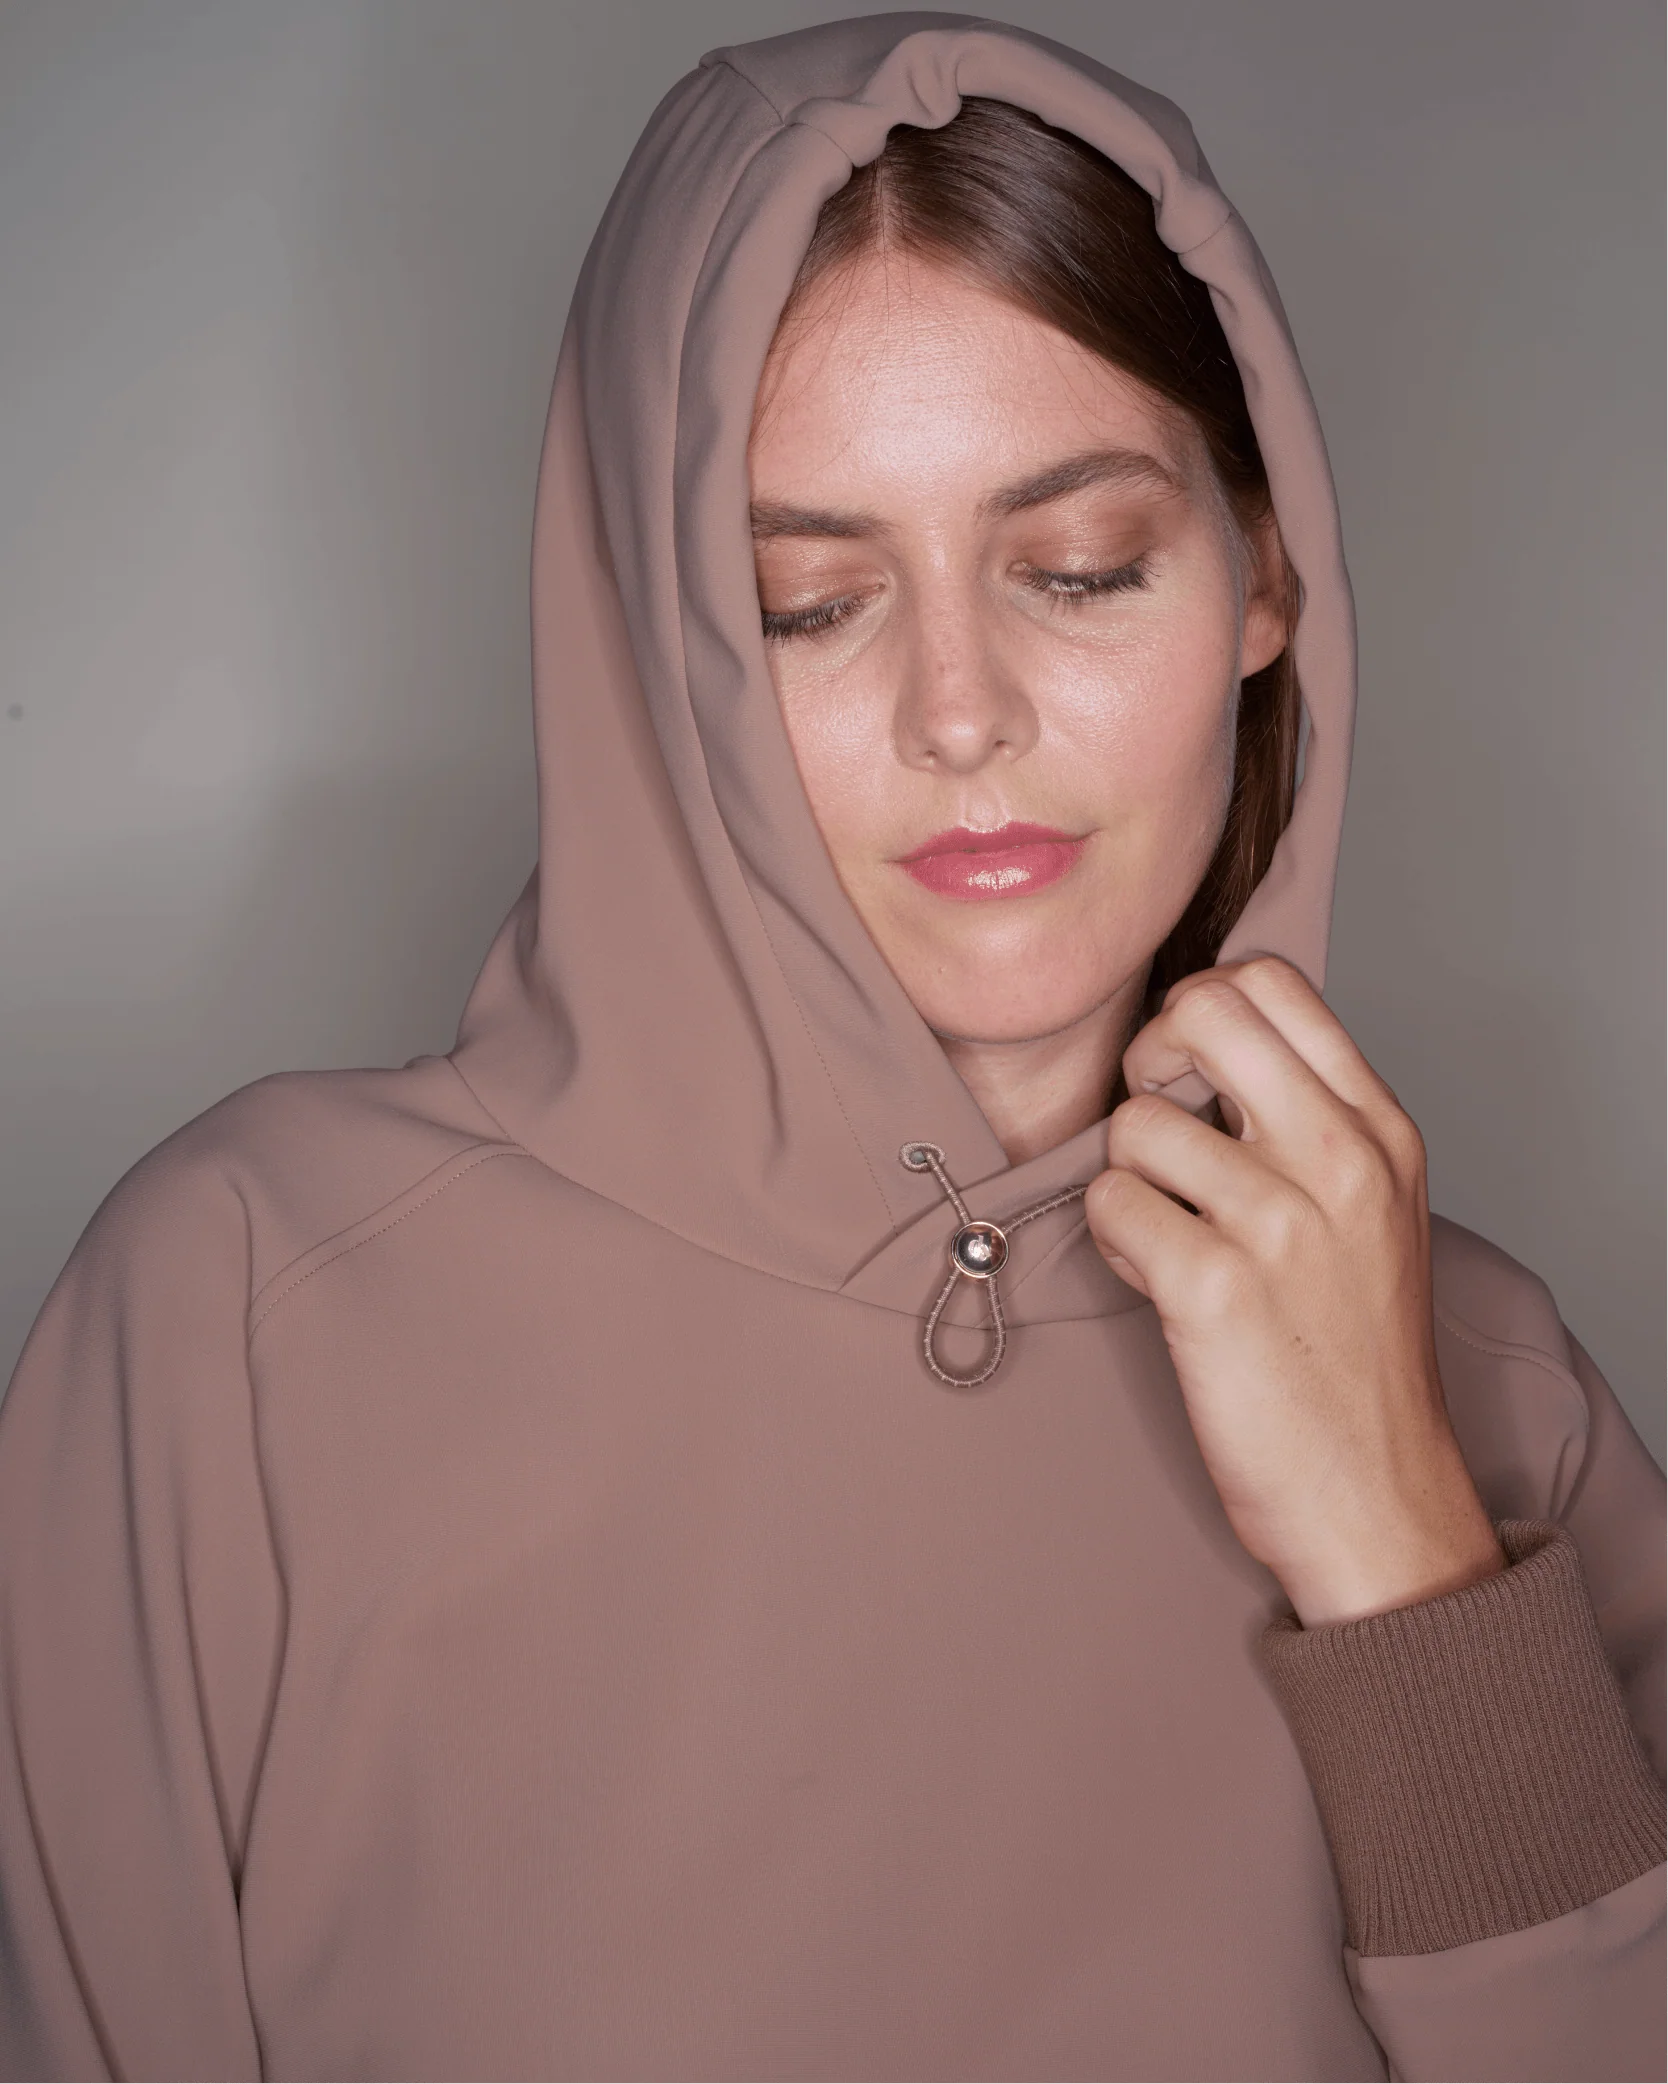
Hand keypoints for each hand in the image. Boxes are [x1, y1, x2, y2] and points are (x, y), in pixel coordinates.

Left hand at [1085, 955, 1505, 1626]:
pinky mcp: (1213, 1288)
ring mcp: (1278, 1221)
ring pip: (1135, 1124)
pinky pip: (1108, 1205)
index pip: (1270, 982)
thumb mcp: (1373, 1208)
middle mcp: (1338, 1158)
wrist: (1377, 1496)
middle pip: (1201, 1012)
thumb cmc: (1355, 1353)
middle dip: (1150, 1059)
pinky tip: (1162, 1285)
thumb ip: (1310, 1117)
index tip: (1193, 1074)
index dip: (1201, 1007)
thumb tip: (1205, 1038)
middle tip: (1159, 1128)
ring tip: (1172, 1240)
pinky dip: (1117, 1244)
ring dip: (1130, 1182)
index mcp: (1379, 1128)